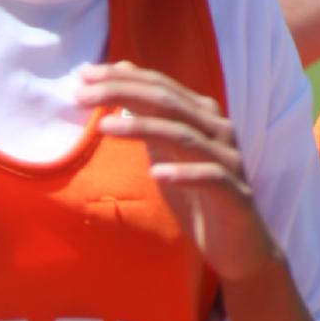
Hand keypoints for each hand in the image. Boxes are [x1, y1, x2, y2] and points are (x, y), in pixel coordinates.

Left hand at [77, 61, 274, 283]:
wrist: (238, 245)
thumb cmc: (197, 198)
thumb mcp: (166, 154)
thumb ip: (149, 120)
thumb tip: (122, 81)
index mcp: (202, 116)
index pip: (159, 86)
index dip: (122, 77)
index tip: (82, 75)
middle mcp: (218, 130)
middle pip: (168, 102)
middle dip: (123, 93)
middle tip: (81, 95)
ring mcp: (229, 161)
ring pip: (184, 136)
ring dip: (142, 127)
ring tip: (103, 126)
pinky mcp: (237, 195)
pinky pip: (210, 178)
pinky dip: (183, 174)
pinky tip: (154, 174)